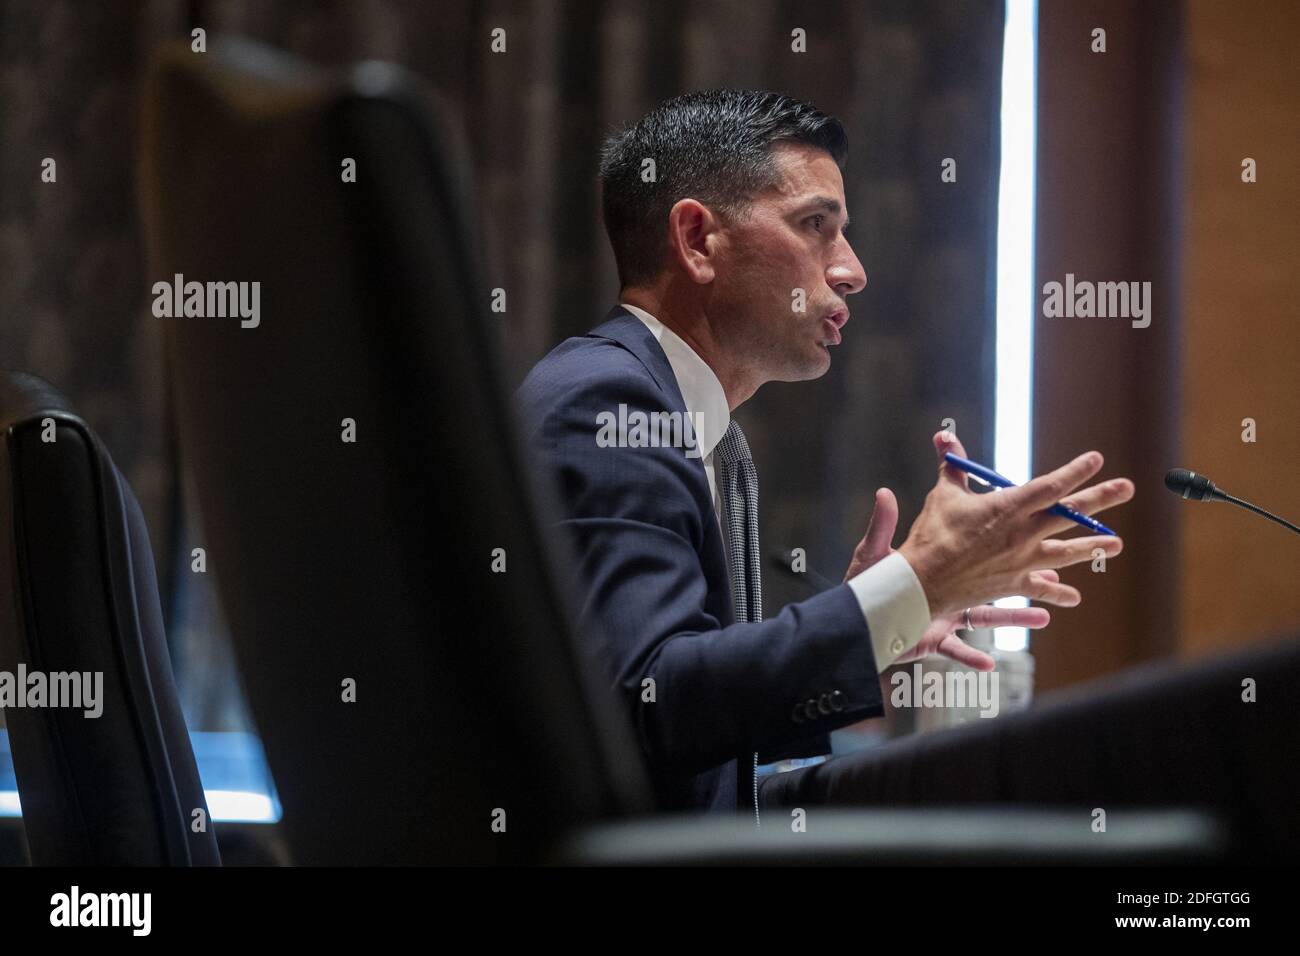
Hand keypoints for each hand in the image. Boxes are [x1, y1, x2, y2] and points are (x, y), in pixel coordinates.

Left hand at [845, 487, 1053, 670]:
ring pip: (985, 618)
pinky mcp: (933, 641)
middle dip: (1026, 582)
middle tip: (1058, 576)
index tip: (1028, 535)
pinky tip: (990, 665)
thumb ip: (881, 526)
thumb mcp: (872, 553)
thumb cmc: (863, 585)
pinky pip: (956, 651)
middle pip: (994, 585)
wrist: (853, 621)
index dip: (1002, 546)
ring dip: (1014, 619)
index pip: (976, 553)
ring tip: (1044, 618)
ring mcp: (944, 618)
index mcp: (940, 568)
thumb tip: (883, 493)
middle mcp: (948, 592)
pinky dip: (972, 658)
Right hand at [897, 430, 1134, 618]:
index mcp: (1008, 508)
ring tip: (1118, 544)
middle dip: (1101, 498)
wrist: (924, 582)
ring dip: (1094, 546)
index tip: (1096, 459)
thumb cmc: (932, 535)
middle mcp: (1023, 534)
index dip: (1075, 470)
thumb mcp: (943, 494)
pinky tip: (1075, 596)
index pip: (1051, 485)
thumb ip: (953, 465)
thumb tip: (945, 436)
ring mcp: (1022, 561)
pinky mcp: (1014, 584)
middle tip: (1127, 488)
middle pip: (1070, 514)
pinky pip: (1042, 589)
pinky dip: (1059, 593)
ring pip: (1067, 551)